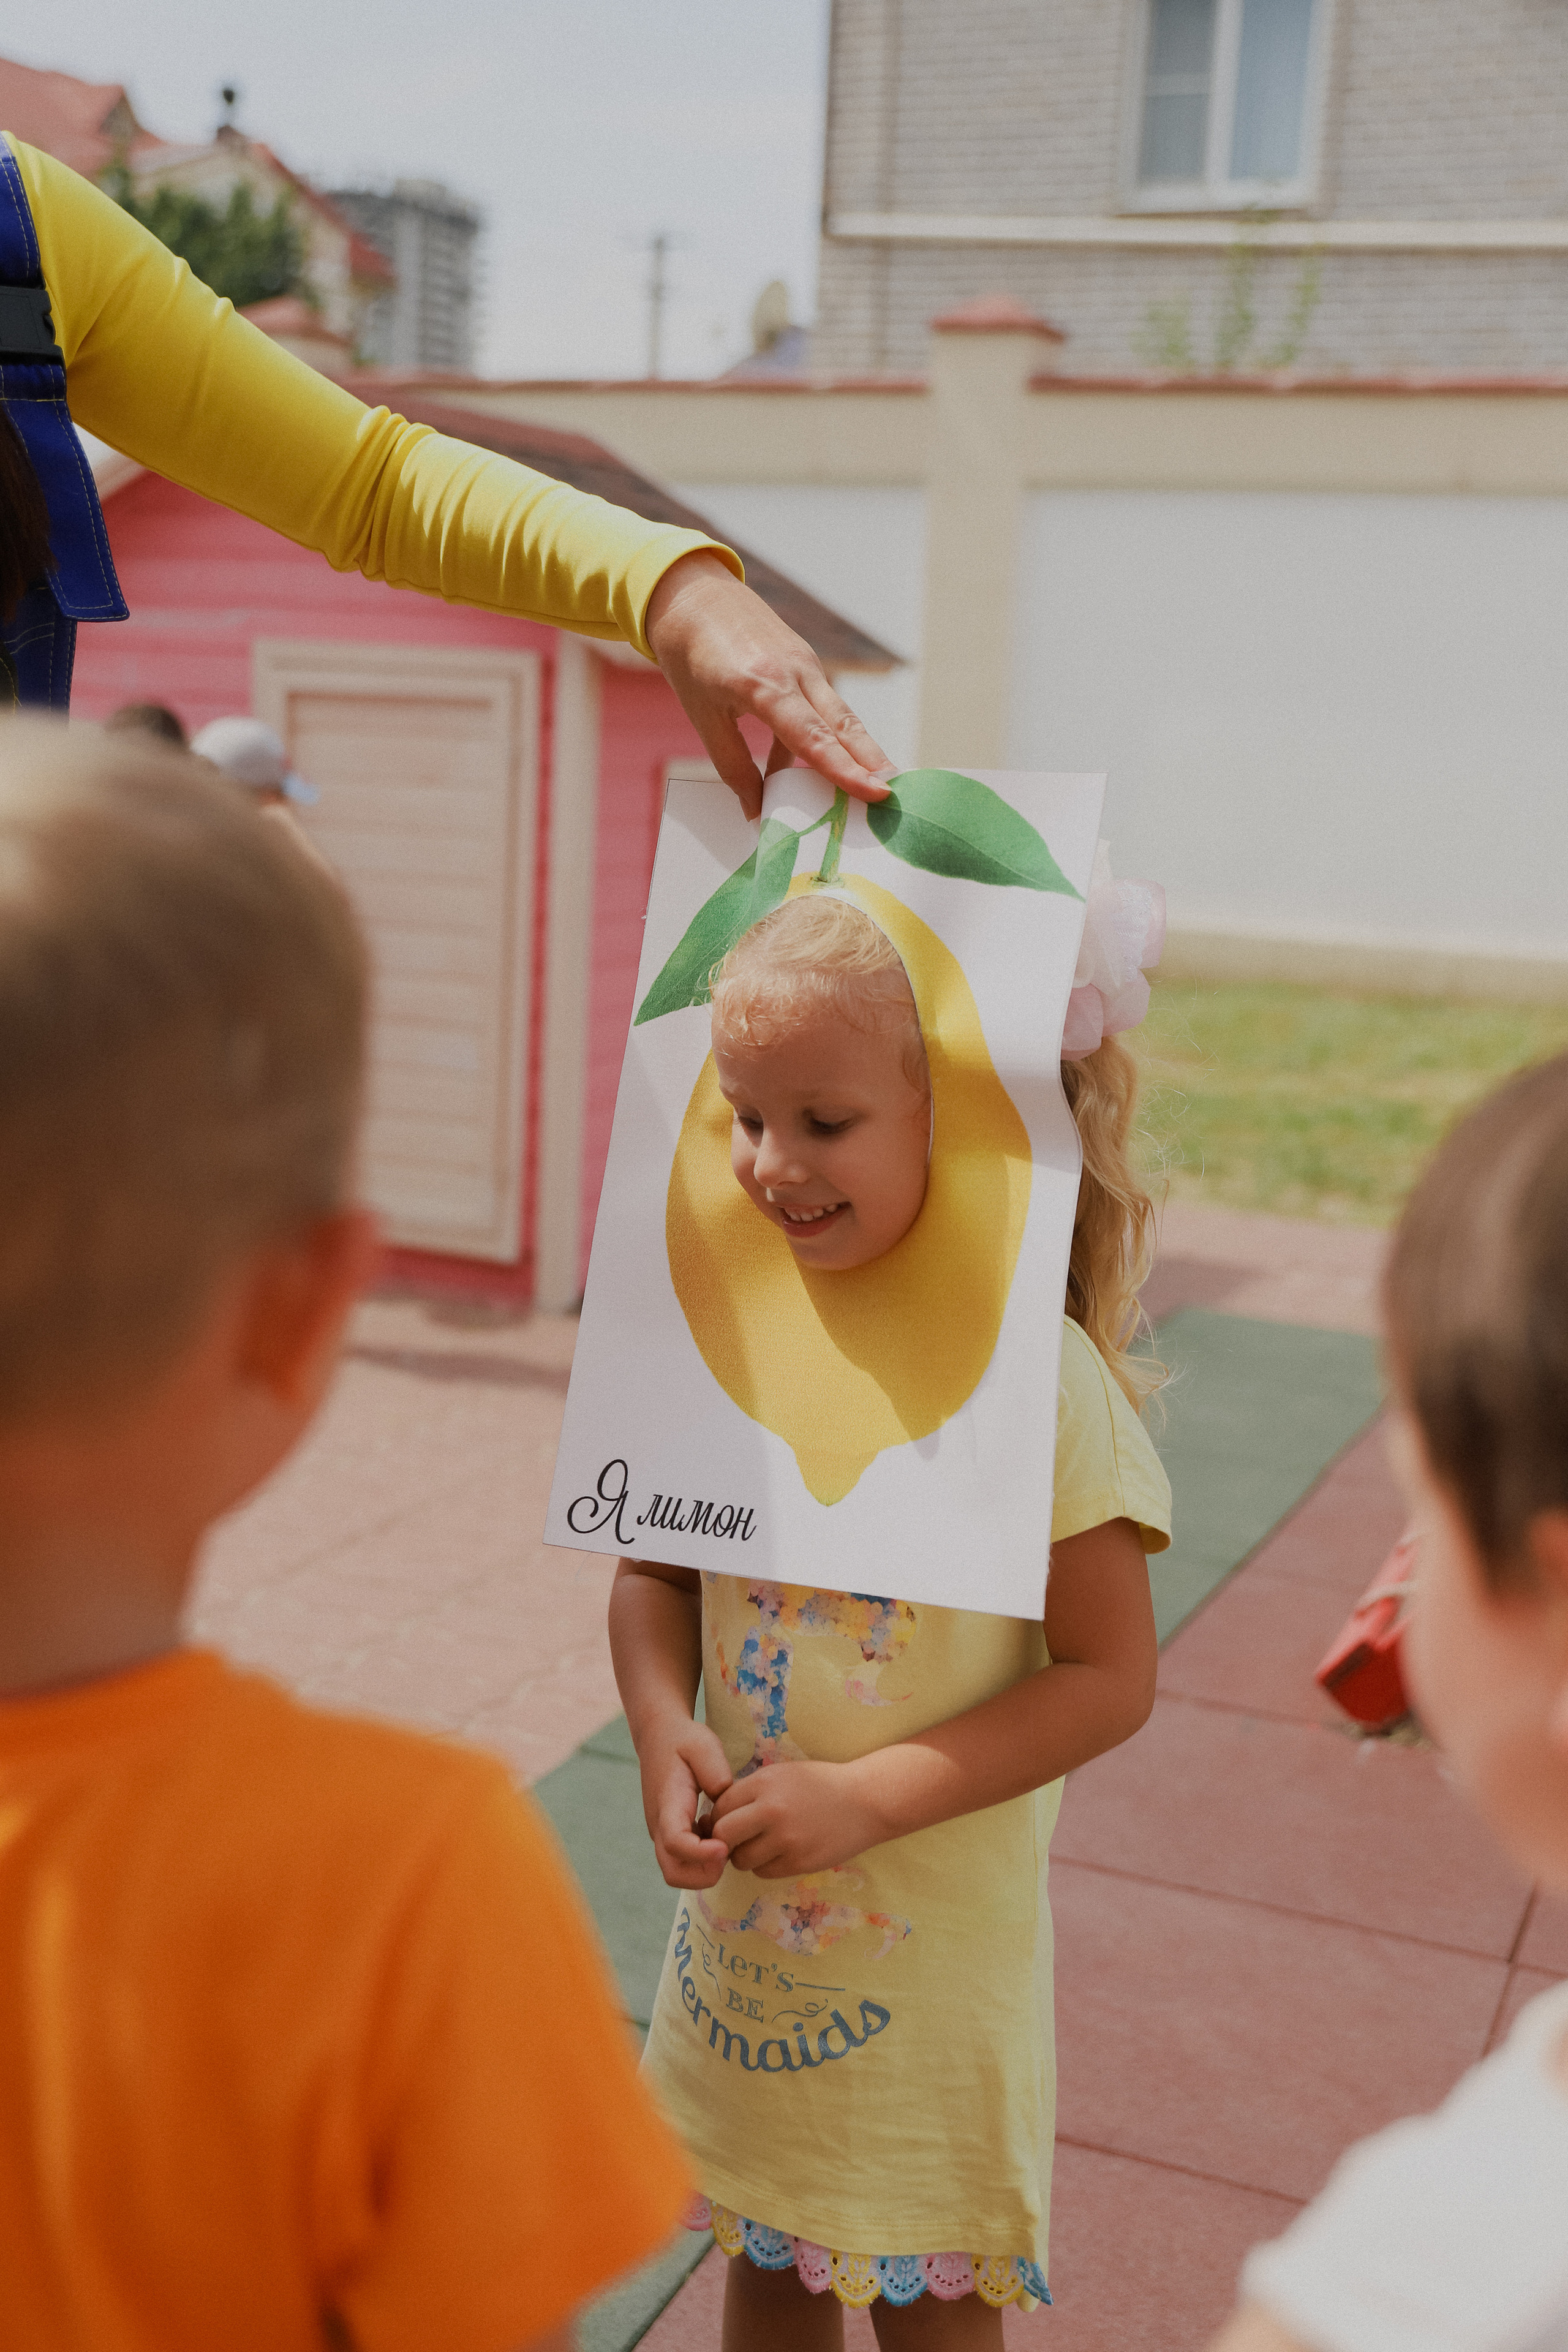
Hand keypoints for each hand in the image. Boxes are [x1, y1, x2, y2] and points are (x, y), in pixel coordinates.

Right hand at [639, 1712, 735, 1888]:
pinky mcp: (670, 1836)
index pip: (676, 1842)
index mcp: (668, 1803)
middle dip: (704, 1875)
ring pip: (678, 1872)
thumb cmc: (684, 1741)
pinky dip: (703, 1861)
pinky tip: (720, 1836)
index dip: (700, 1853)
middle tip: (730, 1851)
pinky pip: (684, 1862)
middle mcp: (660, 1825)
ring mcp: (663, 1834)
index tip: (724, 1847)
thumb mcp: (702, 1744)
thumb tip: (722, 1796)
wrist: (659, 1738)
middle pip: (673, 1872)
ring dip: (705, 1869)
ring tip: (727, 1841)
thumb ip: (714, 1769)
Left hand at [643, 551, 894, 819]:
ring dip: (863, 750)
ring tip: (881, 784)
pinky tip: (835, 766)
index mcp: (762, 685)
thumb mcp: (703, 717)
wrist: (693, 595)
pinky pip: (826, 706)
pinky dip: (834, 736)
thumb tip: (756, 811)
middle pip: (842, 724)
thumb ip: (732, 766)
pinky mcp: (807, 663)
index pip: (812, 737)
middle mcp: (793, 671)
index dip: (844, 769)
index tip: (876, 792)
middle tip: (895, 796)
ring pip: (841, 714)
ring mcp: (805, 664)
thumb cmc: (691, 658)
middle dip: (871, 762)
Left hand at [709, 1758, 885, 1878]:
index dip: (718, 1816)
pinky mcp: (799, 1862)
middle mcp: (772, 1810)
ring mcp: (786, 1839)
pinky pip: (763, 1872)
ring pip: (741, 1859)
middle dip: (724, 1840)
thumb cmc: (822, 1784)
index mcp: (765, 1783)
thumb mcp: (783, 1774)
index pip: (720, 1806)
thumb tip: (717, 1815)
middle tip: (735, 1840)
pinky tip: (780, 1853)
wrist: (866, 1801)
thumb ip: (752, 1791)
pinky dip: (765, 1866)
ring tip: (761, 1846)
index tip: (726, 1821)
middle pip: (723, 1835)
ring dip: (745, 1856)